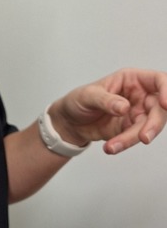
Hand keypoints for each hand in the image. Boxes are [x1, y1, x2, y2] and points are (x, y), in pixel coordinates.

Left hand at [49, 68, 166, 154]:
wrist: (69, 122)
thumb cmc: (79, 100)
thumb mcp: (87, 96)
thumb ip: (106, 100)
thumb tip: (124, 107)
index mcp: (132, 79)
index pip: (158, 80)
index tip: (165, 104)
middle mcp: (139, 96)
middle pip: (159, 109)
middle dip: (154, 125)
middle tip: (143, 138)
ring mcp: (137, 114)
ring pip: (148, 127)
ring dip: (133, 138)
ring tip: (113, 146)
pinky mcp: (131, 130)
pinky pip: (134, 138)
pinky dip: (124, 144)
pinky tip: (110, 147)